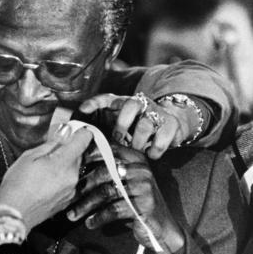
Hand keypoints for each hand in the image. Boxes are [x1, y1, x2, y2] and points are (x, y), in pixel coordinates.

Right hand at [0, 125, 92, 230]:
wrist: (13, 214)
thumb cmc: (17, 186)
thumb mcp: (29, 156)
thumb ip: (51, 144)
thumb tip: (64, 133)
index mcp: (63, 163)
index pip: (83, 140)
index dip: (79, 132)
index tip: (72, 130)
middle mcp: (72, 177)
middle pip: (79, 155)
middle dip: (67, 150)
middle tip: (47, 152)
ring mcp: (71, 191)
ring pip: (73, 169)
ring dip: (63, 165)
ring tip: (42, 170)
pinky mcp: (67, 200)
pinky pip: (68, 183)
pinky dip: (60, 179)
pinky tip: (44, 182)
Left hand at [66, 144, 184, 253]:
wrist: (161, 228)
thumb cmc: (136, 204)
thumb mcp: (125, 183)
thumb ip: (108, 171)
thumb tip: (75, 164)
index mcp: (136, 158)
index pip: (109, 150)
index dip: (88, 155)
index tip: (69, 165)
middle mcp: (141, 169)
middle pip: (104, 172)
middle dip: (83, 186)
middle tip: (67, 197)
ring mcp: (144, 186)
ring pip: (106, 192)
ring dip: (86, 205)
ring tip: (72, 214)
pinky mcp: (144, 205)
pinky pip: (114, 209)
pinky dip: (99, 217)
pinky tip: (89, 223)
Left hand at [78, 93, 198, 158]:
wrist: (172, 124)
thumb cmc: (138, 130)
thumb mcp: (120, 128)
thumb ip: (103, 131)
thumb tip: (79, 138)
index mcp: (124, 104)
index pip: (107, 98)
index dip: (95, 102)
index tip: (83, 110)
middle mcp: (141, 104)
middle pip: (131, 104)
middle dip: (122, 124)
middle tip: (118, 139)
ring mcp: (157, 113)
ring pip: (147, 123)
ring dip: (139, 141)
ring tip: (136, 150)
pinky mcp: (172, 124)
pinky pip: (164, 136)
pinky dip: (156, 149)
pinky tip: (151, 154)